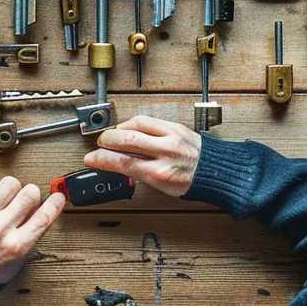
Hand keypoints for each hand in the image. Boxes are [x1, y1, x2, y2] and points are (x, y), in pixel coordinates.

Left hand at [0, 176, 66, 283]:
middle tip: (30, 201)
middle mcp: (1, 230)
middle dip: (34, 195)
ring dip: (15, 188)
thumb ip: (32, 235)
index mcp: (17, 246)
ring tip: (12, 198)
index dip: (56, 203)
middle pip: (30, 193)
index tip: (58, 198)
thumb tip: (43, 209)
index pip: (44, 217)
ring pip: (10, 183)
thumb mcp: (20, 259)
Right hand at [83, 115, 201, 197]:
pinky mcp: (176, 126)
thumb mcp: (161, 186)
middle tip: (101, 144)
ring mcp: (171, 136)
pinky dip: (135, 122)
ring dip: (120, 128)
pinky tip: (130, 127)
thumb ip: (138, 173)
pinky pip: (150, 119)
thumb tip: (116, 164)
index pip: (124, 162)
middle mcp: (166, 152)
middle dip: (108, 140)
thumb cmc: (190, 181)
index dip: (102, 159)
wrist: (215, 171)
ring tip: (114, 135)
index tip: (91, 158)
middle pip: (127, 139)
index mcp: (160, 173)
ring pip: (137, 123)